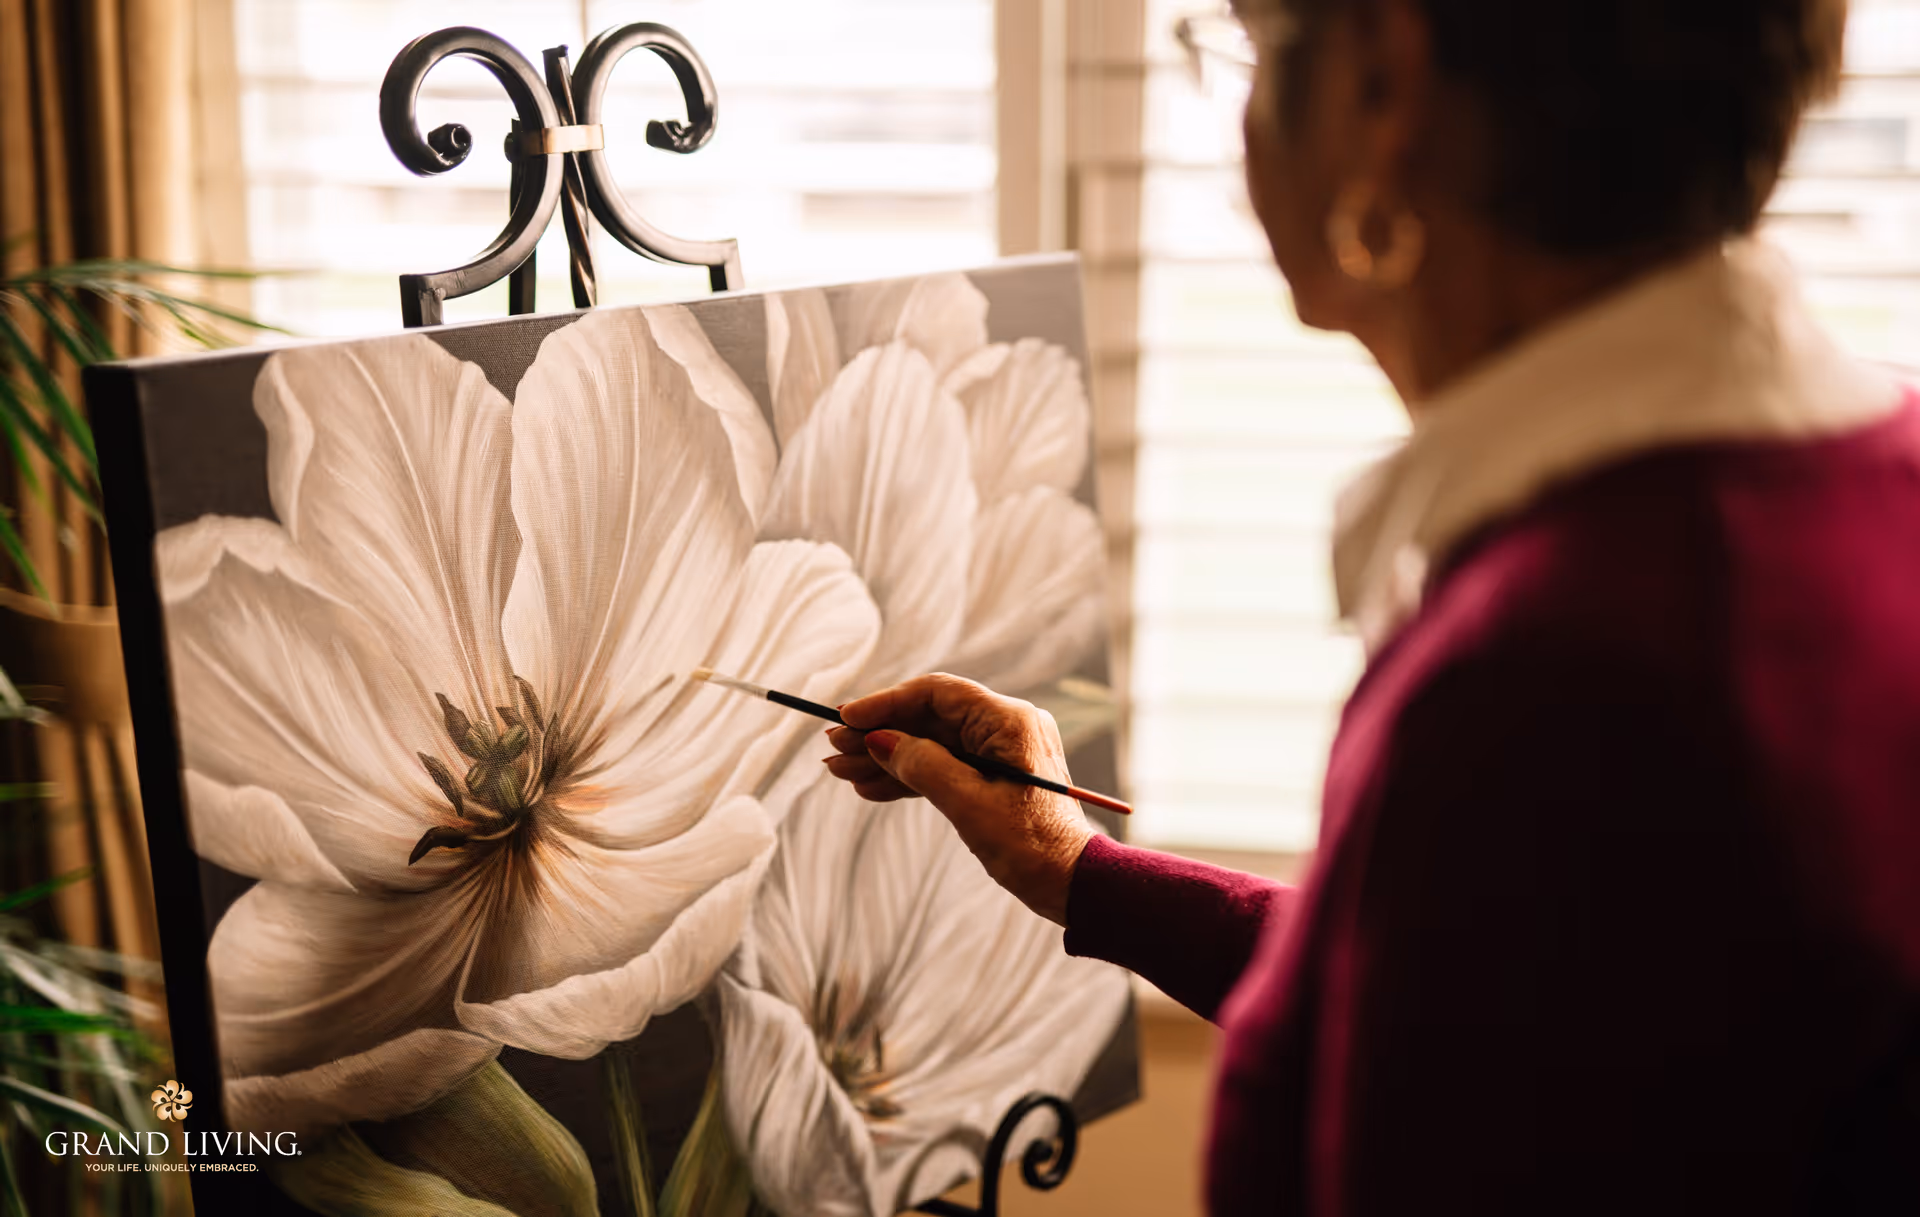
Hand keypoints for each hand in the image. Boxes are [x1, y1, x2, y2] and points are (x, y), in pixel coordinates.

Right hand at [824, 673, 1094, 925]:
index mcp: (1009, 721)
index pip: (936, 694)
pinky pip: (943, 768)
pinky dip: (908, 779)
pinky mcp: (994, 778)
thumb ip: (922, 765)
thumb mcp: (968, 804)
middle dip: (879, 735)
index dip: (887, 703)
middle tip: (833, 748)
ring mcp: (1000, 753)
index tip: (847, 718)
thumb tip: (879, 740)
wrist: (1071, 885)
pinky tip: (870, 789)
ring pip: (930, 746)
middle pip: (928, 720)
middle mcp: (1006, 728)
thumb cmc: (1030, 845)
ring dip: (886, 759)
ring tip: (840, 771)